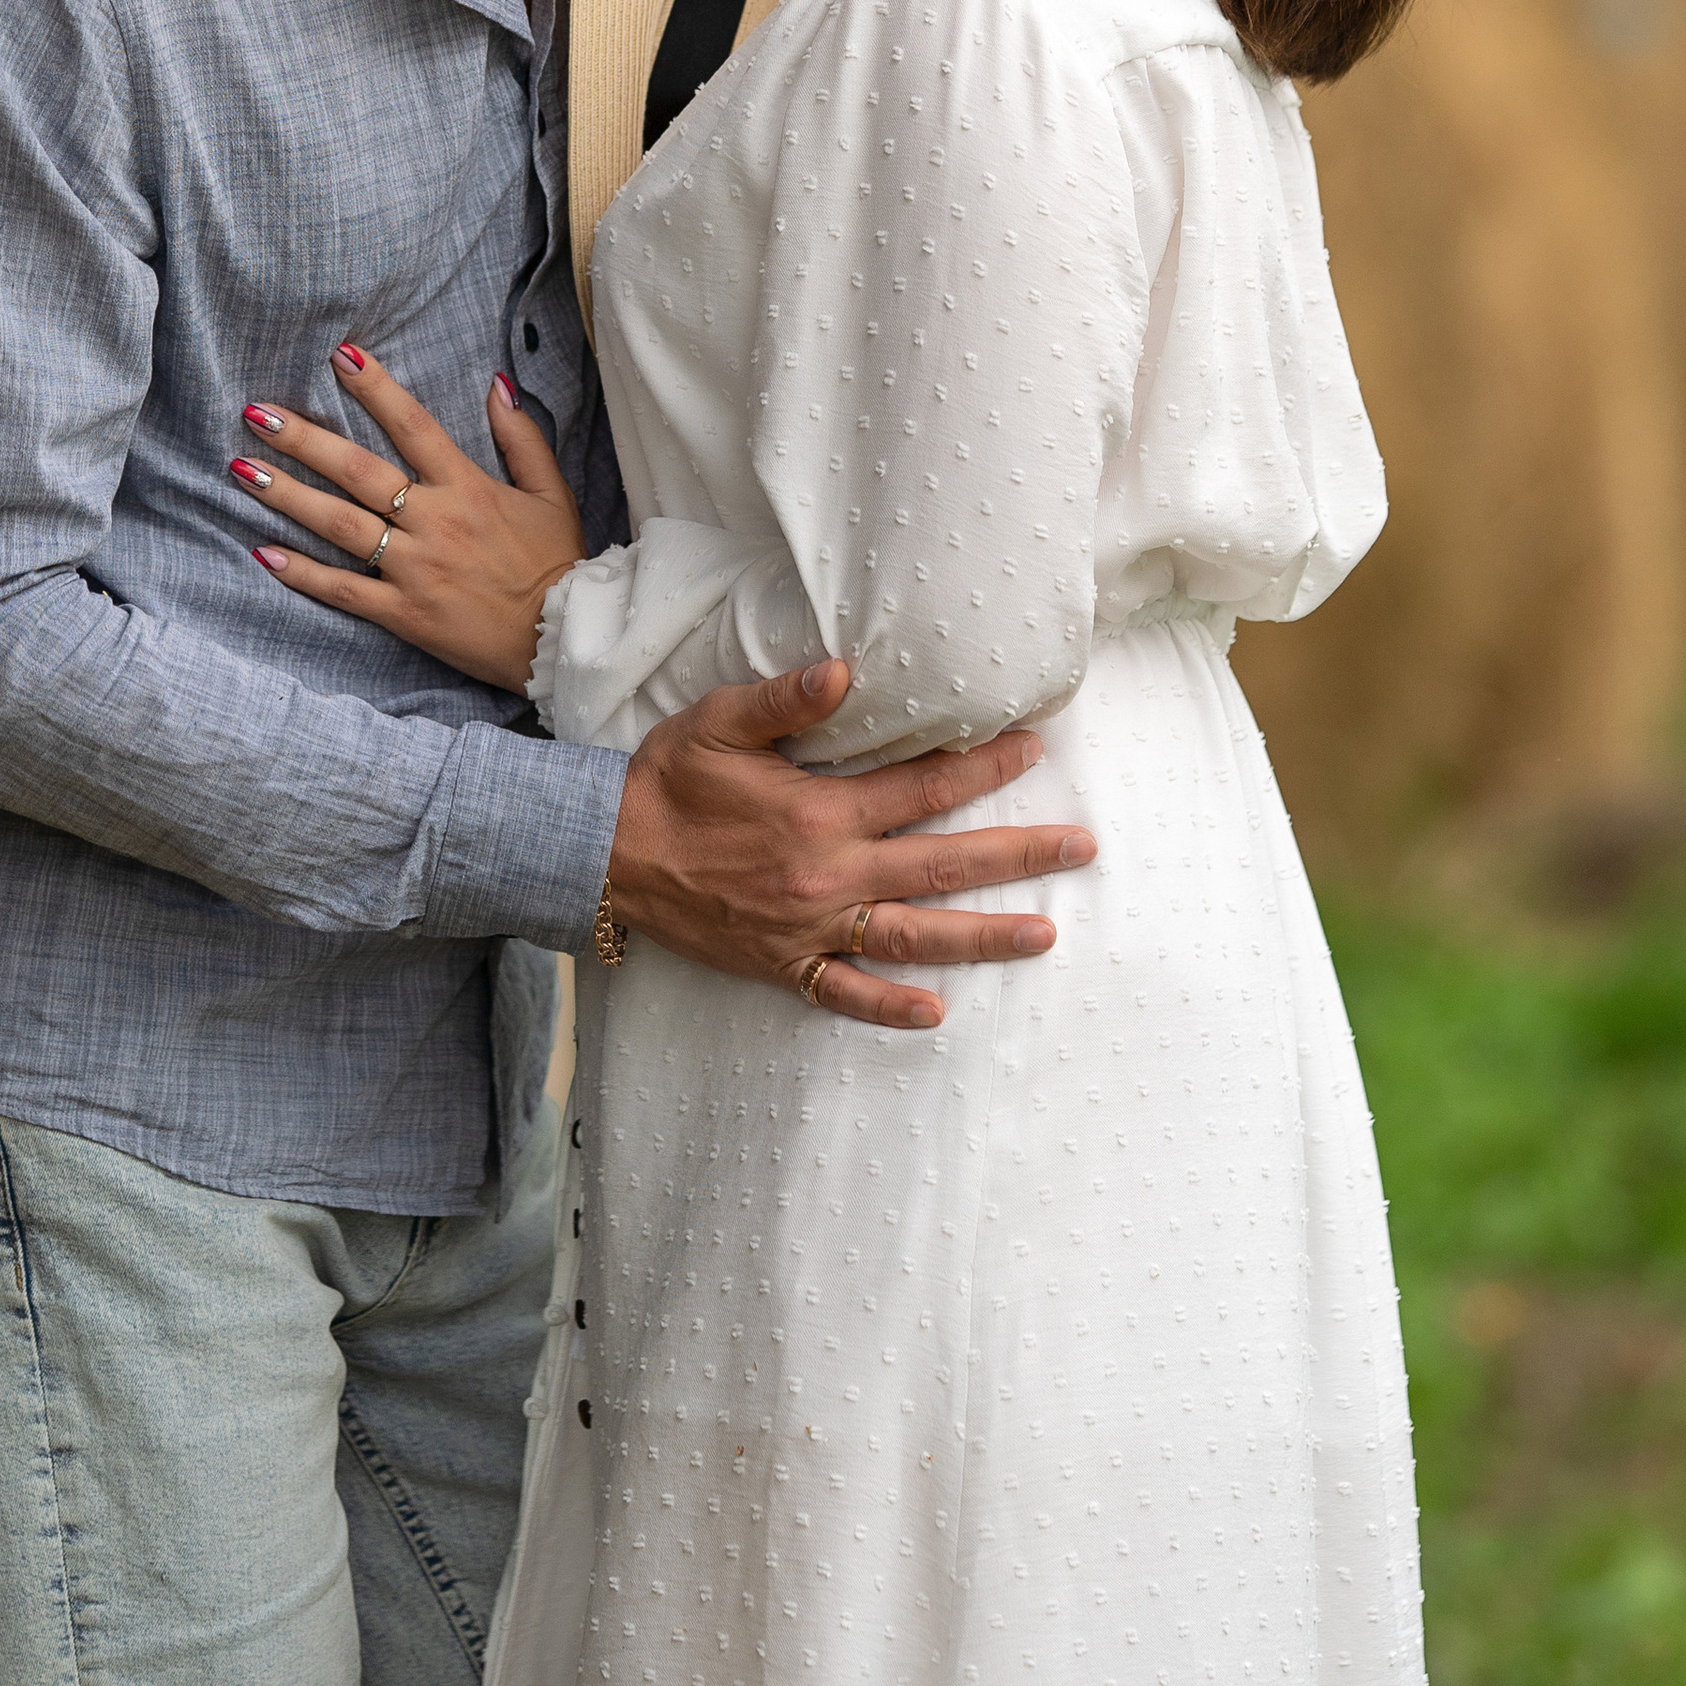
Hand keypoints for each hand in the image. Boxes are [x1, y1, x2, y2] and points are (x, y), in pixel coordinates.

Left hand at [232, 340, 584, 689]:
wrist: (562, 639)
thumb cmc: (557, 563)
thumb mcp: (552, 492)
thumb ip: (521, 436)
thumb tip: (496, 383)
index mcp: (468, 488)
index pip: (412, 425)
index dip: (375, 388)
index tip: (340, 355)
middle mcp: (434, 522)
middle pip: (357, 470)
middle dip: (303, 438)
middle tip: (256, 412)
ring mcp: (414, 569)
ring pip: (339, 524)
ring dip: (287, 495)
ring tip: (242, 468)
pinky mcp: (403, 613)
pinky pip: (342, 590)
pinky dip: (302, 572)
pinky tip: (263, 552)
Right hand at [609, 657, 1096, 1032]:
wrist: (604, 855)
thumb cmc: (666, 781)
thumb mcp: (720, 723)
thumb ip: (786, 698)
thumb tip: (846, 672)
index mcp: (819, 813)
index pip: (921, 788)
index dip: (982, 769)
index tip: (1033, 749)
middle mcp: (828, 876)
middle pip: (942, 865)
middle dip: (1018, 856)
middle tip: (1081, 848)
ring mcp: (810, 928)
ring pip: (915, 936)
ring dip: (984, 935)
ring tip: (1046, 933)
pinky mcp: (784, 965)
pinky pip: (844, 994)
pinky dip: (890, 1007)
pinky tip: (936, 1013)